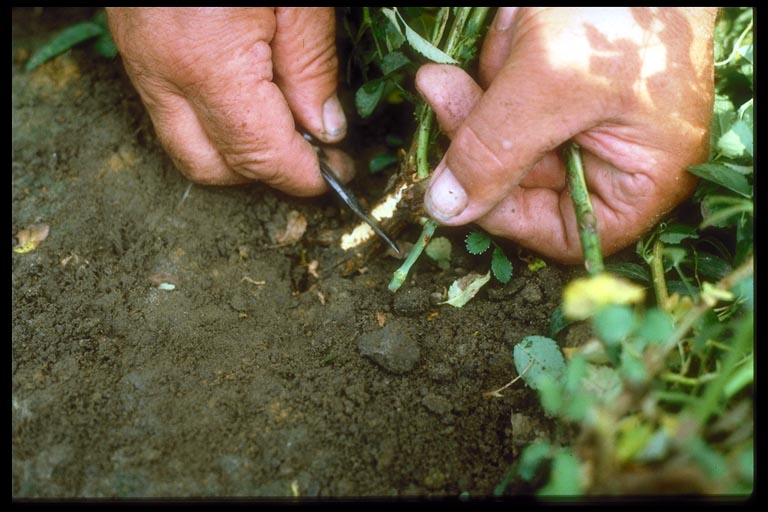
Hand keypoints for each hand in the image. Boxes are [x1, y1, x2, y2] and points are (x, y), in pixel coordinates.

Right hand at [107, 7, 352, 195]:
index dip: (304, 176)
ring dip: (237, 150)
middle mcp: (163, 74)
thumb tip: (325, 130)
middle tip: (315, 152)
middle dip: (266, 172)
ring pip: (186, 144)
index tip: (338, 171)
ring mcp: (142, 62)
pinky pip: (172, 111)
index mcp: (208, 63)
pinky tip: (252, 97)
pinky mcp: (137, 47)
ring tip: (286, 126)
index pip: (259, 154)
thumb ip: (312, 67)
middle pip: (212, 166)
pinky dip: (215, 121)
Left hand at [416, 7, 716, 262]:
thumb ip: (496, 150)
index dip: (504, 213)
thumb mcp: (554, 84)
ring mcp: (577, 128)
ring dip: (477, 102)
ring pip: (501, 144)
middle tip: (440, 91)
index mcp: (637, 180)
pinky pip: (501, 106)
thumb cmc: (622, 12)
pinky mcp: (550, 96)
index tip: (457, 181)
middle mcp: (608, 162)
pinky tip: (481, 51)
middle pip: (519, 185)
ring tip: (468, 61)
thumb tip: (444, 210)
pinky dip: (485, 80)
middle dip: (478, 139)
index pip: (559, 232)